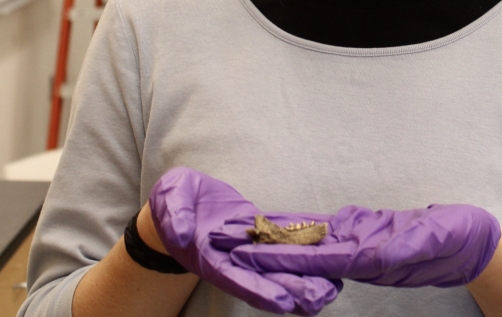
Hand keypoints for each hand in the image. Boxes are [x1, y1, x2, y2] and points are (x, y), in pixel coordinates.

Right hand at [148, 167, 340, 314]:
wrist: (180, 199)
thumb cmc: (170, 200)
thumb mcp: (168, 200)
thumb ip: (176, 218)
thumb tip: (182, 235)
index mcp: (208, 257)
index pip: (236, 278)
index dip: (258, 291)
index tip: (282, 302)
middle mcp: (232, 258)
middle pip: (265, 279)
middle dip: (293, 289)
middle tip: (321, 297)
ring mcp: (249, 246)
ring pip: (280, 264)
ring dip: (305, 275)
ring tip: (333, 286)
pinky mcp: (260, 230)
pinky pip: (285, 237)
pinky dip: (305, 243)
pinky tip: (327, 247)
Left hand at [230, 204, 501, 287]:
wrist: (471, 242)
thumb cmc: (454, 240)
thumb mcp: (429, 243)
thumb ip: (399, 250)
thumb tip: (368, 258)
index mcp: (365, 256)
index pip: (311, 257)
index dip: (276, 254)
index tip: (244, 254)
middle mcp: (354, 251)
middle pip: (298, 251)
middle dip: (259, 248)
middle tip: (220, 243)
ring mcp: (357, 241)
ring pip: (306, 240)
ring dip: (271, 237)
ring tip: (235, 232)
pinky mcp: (363, 231)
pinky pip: (323, 230)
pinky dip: (296, 227)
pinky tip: (275, 223)